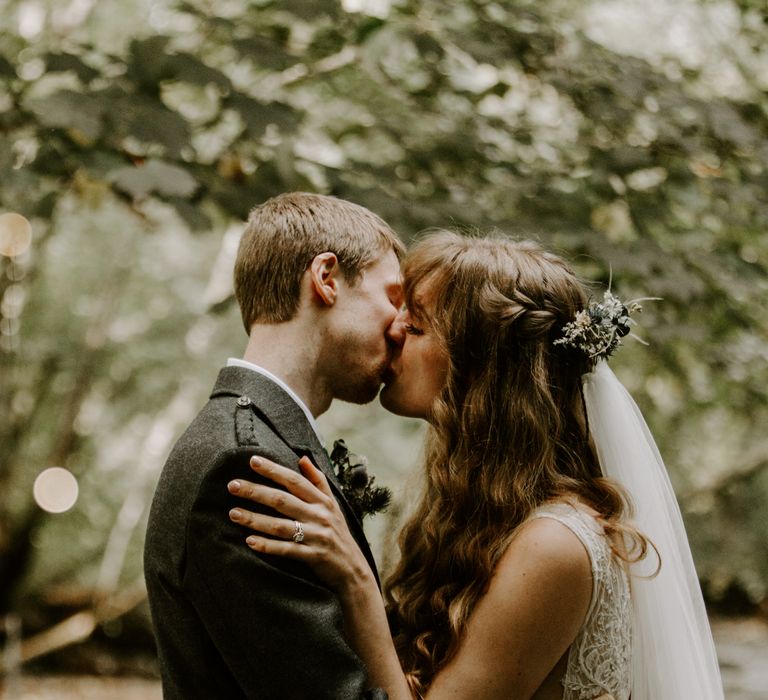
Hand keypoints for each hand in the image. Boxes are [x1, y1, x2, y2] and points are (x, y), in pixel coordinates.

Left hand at [227, 456, 373, 592]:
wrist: (353, 569)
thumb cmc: (338, 532)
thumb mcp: (333, 505)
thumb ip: (317, 480)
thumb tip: (302, 458)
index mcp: (322, 501)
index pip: (295, 481)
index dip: (274, 470)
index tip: (252, 460)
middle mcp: (319, 515)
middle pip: (283, 500)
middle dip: (256, 491)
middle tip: (233, 485)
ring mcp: (316, 536)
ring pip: (280, 525)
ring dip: (255, 519)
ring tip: (233, 513)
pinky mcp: (313, 556)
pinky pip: (287, 550)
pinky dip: (268, 546)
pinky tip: (249, 541)